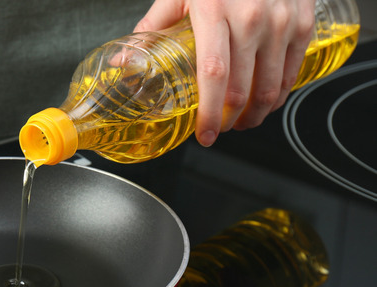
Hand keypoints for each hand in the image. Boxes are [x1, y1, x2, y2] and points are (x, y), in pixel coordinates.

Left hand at [134, 0, 316, 145]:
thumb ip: (153, 27)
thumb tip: (125, 62)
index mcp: (215, 12)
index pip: (214, 75)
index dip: (209, 112)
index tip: (204, 134)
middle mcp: (252, 18)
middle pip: (243, 89)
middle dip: (230, 120)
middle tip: (218, 129)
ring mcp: (281, 21)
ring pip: (271, 87)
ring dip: (255, 114)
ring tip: (241, 121)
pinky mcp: (303, 22)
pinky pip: (292, 71)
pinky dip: (278, 94)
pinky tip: (264, 100)